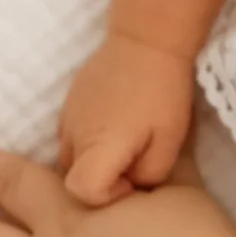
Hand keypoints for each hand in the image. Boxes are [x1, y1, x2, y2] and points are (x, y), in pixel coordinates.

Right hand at [57, 32, 196, 204]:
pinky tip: (117, 124)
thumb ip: (148, 176)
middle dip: (103, 180)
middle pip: (74, 180)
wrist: (147, 40)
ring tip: (128, 141)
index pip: (81, 193)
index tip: (132, 179)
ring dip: (95, 161)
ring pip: (71, 161)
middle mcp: (72, 137)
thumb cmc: (163, 93)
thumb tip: (131, 185)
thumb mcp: (170, 142)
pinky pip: (71, 139)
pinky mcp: (67, 105)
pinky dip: (89, 143)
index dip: (107, 196)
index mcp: (96, 147)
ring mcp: (65, 119)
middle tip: (135, 160)